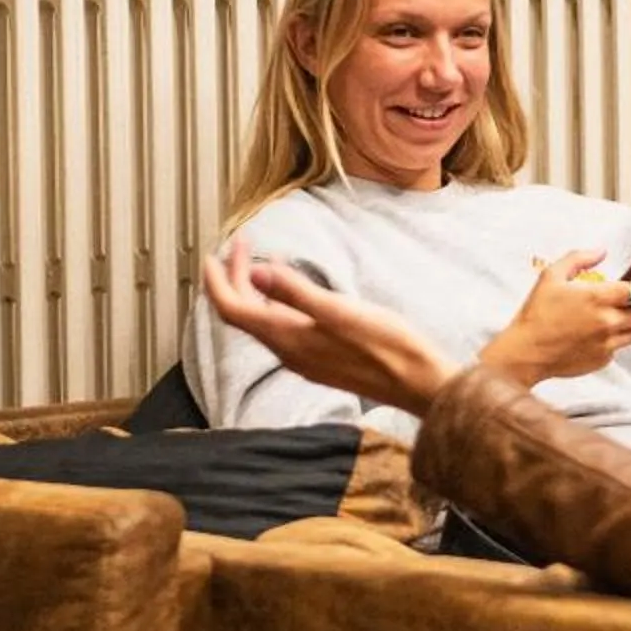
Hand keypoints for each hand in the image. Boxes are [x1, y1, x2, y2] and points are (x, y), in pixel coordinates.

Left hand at [202, 244, 456, 415]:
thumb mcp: (339, 311)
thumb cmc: (387, 347)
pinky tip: (292, 291)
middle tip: (240, 246)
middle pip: (245, 315)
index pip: (233, 310)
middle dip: (235, 279)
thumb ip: (295, 292)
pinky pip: (284, 328)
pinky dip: (277, 303)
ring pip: (264, 322)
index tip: (212, 255)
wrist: (418, 384)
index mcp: (288, 338)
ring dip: (255, 291)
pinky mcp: (321, 358)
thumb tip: (255, 274)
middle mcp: (289, 352)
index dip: (217, 282)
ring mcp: (304, 357)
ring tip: (258, 261)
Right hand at [478, 249, 630, 385]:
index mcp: (598, 298)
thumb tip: (600, 252)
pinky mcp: (602, 360)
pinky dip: (618, 338)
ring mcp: (607, 344)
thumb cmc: (536, 314)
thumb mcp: (551, 275)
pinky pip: (619, 347)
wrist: (526, 352)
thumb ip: (578, 258)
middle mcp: (608, 322)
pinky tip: (605, 331)